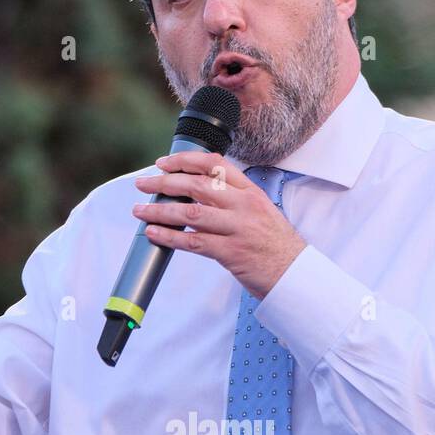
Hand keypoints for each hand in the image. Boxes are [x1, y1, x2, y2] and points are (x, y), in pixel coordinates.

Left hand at [132, 150, 305, 298]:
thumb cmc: (275, 245)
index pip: (214, 163)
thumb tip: (201, 191)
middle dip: (164, 182)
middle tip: (143, 183)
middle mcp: (243, 205)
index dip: (184, 160)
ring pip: (190, 212)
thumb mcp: (260, 211)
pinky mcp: (231, 252)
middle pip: (196, 185)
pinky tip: (154, 233)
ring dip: (160, 210)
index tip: (163, 163)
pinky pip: (193, 242)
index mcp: (250, 192)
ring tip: (140, 210)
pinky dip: (169, 237)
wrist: (294, 274)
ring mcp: (237, 228)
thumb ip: (235, 199)